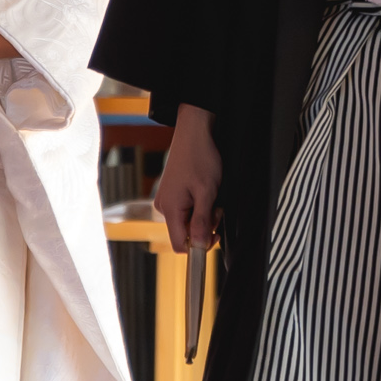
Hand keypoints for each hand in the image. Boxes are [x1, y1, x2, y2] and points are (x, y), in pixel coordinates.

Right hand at [156, 104, 222, 254]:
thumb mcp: (207, 192)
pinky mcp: (171, 193)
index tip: (215, 234)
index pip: (179, 245)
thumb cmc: (200, 158)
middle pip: (184, 233)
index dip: (198, 246)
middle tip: (217, 207)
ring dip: (203, 214)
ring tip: (211, 195)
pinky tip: (204, 192)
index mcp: (170, 209)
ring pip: (186, 221)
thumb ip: (202, 221)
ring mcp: (166, 199)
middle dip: (204, 225)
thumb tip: (199, 246)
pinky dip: (197, 205)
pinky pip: (185, 209)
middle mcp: (164, 207)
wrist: (193, 134)